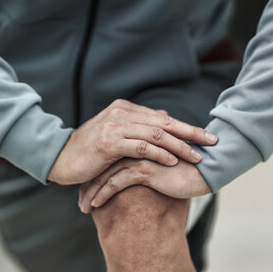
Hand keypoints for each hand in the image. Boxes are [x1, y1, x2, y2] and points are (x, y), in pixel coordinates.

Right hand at [47, 99, 217, 184]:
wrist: (59, 158)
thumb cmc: (89, 150)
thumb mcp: (115, 135)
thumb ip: (138, 128)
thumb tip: (164, 120)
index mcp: (126, 109)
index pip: (163, 118)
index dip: (187, 127)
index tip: (208, 137)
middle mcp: (122, 113)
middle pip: (165, 122)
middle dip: (191, 133)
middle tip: (213, 142)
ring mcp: (115, 126)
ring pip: (156, 134)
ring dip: (179, 146)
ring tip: (197, 157)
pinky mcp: (109, 142)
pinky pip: (140, 147)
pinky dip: (159, 154)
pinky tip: (172, 161)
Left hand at [78, 158, 211, 212]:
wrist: (209, 170)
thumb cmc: (190, 171)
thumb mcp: (166, 168)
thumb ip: (152, 168)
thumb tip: (143, 180)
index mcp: (138, 145)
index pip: (110, 160)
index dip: (96, 175)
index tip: (86, 190)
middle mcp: (136, 147)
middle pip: (103, 165)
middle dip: (88, 184)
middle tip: (79, 200)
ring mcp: (140, 156)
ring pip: (106, 174)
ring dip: (91, 191)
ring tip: (82, 207)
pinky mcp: (145, 168)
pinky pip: (116, 183)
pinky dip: (103, 194)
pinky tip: (94, 206)